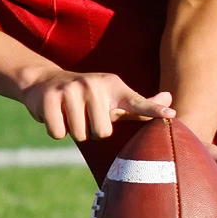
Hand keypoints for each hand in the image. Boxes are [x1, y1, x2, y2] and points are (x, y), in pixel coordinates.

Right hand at [21, 70, 175, 140]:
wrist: (45, 82)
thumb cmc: (91, 98)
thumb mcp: (117, 99)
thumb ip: (143, 105)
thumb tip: (171, 101)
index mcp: (115, 88)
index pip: (138, 103)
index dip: (154, 110)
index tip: (171, 114)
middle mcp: (94, 85)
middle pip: (103, 133)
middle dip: (93, 131)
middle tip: (86, 115)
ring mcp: (71, 89)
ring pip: (81, 135)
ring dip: (75, 131)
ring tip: (71, 114)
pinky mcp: (49, 98)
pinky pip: (59, 133)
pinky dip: (56, 130)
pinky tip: (56, 114)